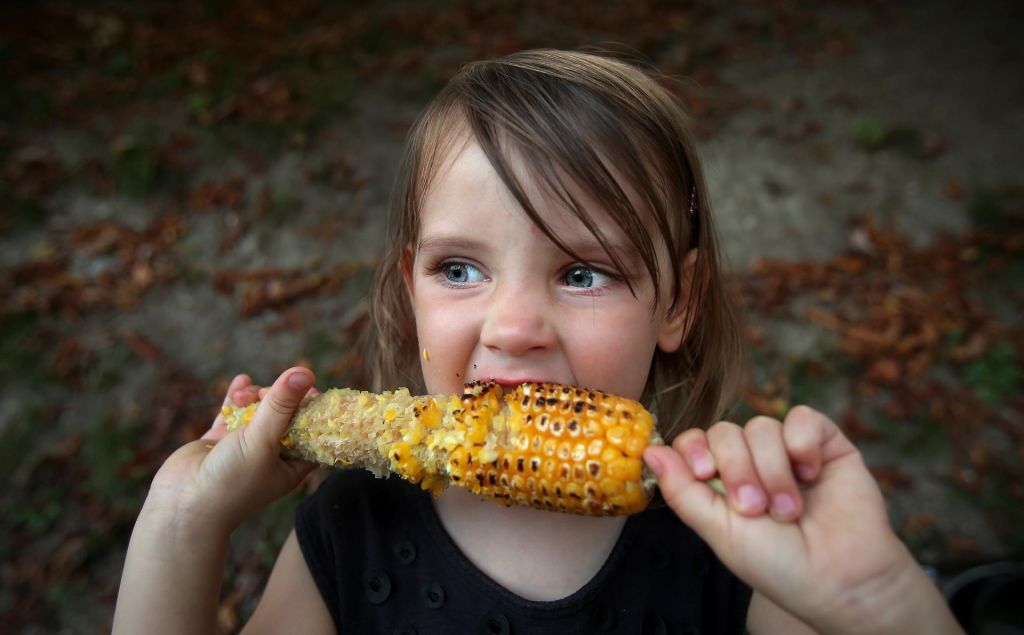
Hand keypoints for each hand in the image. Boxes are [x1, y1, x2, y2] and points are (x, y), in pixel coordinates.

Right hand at [146, 368, 317, 536]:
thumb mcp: (263, 441)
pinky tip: (241, 381)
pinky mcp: (219, 440)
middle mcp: (270, 455)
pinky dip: (236, 397)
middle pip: (284, 415)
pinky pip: (232, 412)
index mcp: (291, 465)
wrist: (182, 505)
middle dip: (277, 397)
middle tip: (266, 395)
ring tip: (243, 395)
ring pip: (258, 410)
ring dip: (254, 396)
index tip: (310, 388)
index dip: (314, 410)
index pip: (313, 431)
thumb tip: (305, 371)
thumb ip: (282, 405)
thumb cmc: (230, 482)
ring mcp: (243, 446)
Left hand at [644, 406, 944, 633]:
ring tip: (788, 511)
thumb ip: (682, 491)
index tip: (704, 474)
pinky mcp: (825, 443)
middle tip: (755, 509)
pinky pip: (802, 418)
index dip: (694, 450)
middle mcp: (752, 461)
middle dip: (737, 470)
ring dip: (772, 470)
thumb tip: (649, 450)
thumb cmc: (778, 564)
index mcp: (721, 482)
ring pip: (761, 426)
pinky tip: (811, 474)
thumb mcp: (718, 531)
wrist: (840, 579)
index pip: (693, 441)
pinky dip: (802, 443)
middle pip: (725, 431)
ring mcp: (788, 451)